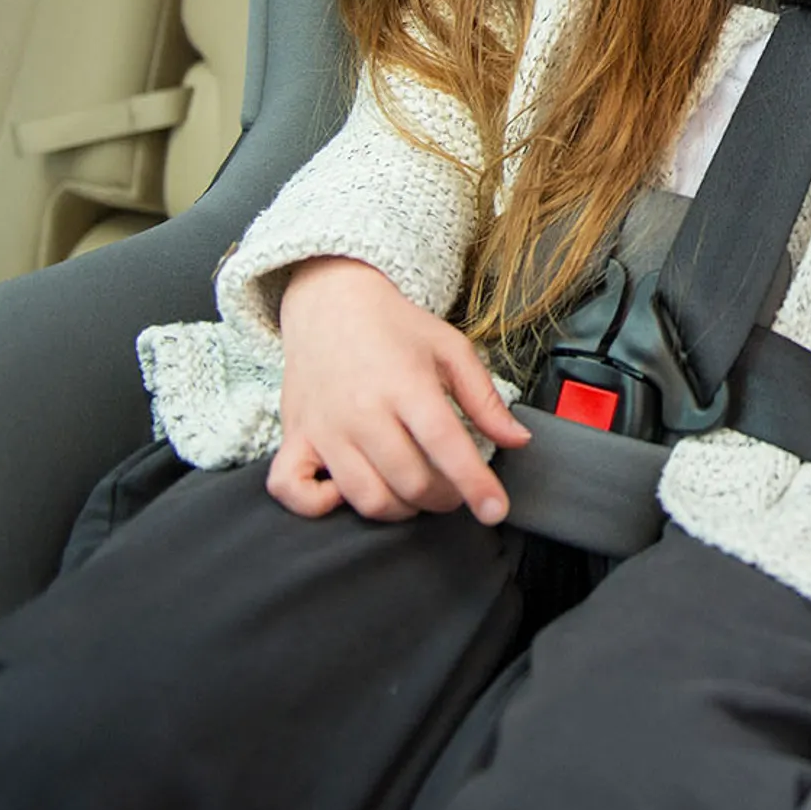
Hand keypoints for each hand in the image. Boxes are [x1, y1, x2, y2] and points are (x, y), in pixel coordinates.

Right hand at [269, 255, 530, 523]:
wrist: (329, 299)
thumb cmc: (394, 327)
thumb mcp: (451, 349)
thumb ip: (484, 399)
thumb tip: (518, 440)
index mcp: (407, 385)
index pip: (446, 446)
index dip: (475, 484)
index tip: (495, 509)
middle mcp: (363, 411)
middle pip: (410, 482)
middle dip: (444, 498)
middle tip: (454, 486)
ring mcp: (324, 428)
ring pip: (365, 498)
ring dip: (401, 508)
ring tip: (415, 490)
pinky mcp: (294, 437)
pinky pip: (293, 490)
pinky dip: (320, 504)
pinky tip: (347, 491)